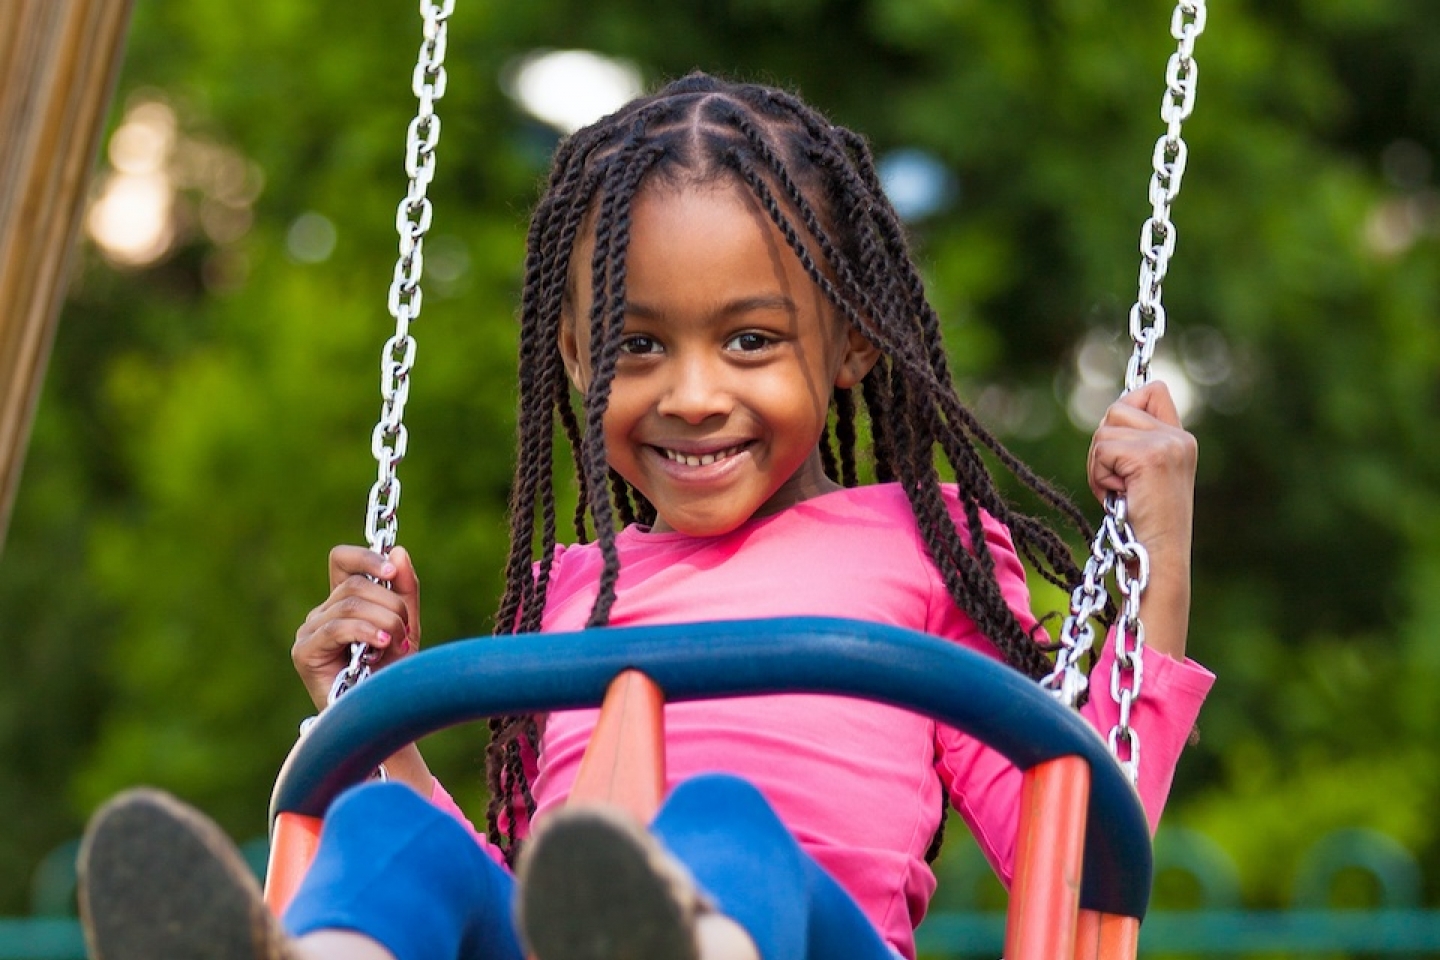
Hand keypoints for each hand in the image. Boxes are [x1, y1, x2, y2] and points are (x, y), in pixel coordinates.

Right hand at [293, 545, 421, 710]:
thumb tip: (397, 552)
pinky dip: (365, 632)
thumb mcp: (405, 625)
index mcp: (344, 602)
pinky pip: (336, 628)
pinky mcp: (304, 652)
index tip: (391, 572)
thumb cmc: (392, 674)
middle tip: (405, 634)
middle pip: (355, 584)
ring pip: (349, 604)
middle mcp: (322, 613)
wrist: (383, 715)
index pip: (342, 560)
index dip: (366, 557)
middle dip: (390, 604)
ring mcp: (310, 632)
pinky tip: (381, 645)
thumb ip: (404, 590)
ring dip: (384, 622)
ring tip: (396, 646)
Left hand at [1087, 381, 1196, 659]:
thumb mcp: (1142, 477)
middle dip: (1104, 446)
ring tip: (1120, 492)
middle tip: (1118, 483)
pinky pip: (1101, 449)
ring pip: (1104, 429)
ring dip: (1099, 465)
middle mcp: (1179, 437)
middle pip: (1117, 409)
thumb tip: (1115, 411)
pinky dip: (1099, 476)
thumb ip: (1134, 444)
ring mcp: (1167, 444)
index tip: (1121, 445)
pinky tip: (1119, 497)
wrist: (1158, 558)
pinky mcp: (1149, 456)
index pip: (1152, 390)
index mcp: (1182, 438)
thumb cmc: (1144, 526)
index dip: (1128, 408)